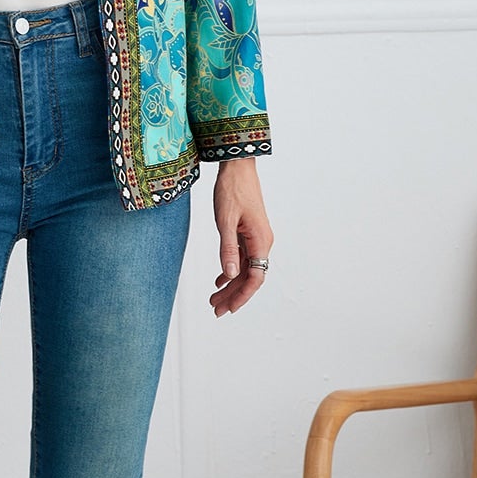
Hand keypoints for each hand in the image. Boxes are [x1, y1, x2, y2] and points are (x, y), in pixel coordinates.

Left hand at [210, 156, 272, 316]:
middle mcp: (262, 242)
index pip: (255, 277)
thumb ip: (228, 249)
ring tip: (213, 299)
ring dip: (230, 285)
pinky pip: (242, 258)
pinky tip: (219, 281)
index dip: (242, 296)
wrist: (237, 167)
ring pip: (245, 269)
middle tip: (215, 309)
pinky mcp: (248, 233)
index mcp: (261, 240)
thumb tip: (230, 275)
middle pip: (250, 277)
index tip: (228, 309)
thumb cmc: (232, 190)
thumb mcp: (225, 220)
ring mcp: (256, 238)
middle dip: (233, 296)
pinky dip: (230, 270)